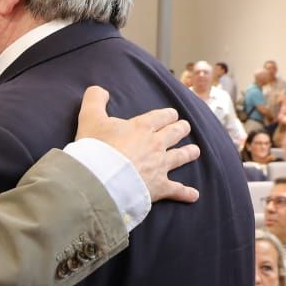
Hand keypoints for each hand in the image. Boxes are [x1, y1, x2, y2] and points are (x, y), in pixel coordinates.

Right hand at [73, 86, 200, 204]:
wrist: (102, 179)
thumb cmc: (96, 149)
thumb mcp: (90, 118)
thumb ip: (94, 100)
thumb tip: (100, 90)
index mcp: (142, 127)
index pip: (161, 116)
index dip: (167, 114)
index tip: (171, 114)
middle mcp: (156, 145)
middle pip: (175, 133)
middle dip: (181, 129)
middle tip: (184, 127)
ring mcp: (160, 166)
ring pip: (181, 157)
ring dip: (189, 153)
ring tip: (195, 151)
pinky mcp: (159, 187)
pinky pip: (177, 190)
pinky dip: (186, 193)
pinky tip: (194, 195)